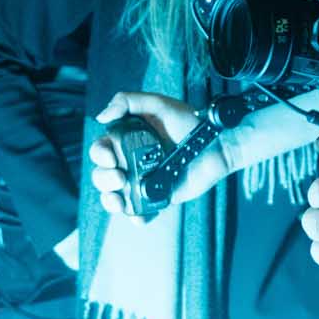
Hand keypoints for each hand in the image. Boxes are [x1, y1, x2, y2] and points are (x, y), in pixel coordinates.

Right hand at [88, 91, 207, 215]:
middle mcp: (131, 161)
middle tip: (121, 177)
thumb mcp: (160, 104)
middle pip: (102, 175)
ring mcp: (142, 180)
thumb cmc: (191, 121)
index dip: (99, 155)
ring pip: (114, 196)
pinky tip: (137, 215)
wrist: (218, 143)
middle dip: (104, 179)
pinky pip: (140, 211)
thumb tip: (102, 117)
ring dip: (111, 201)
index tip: (111, 158)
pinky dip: (135, 216)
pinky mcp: (158, 196)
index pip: (101, 150)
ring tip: (121, 200)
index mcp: (127, 140)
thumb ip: (130, 101)